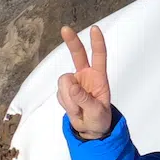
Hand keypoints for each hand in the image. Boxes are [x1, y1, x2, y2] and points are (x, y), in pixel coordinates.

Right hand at [56, 25, 112, 139]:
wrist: (90, 130)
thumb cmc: (99, 119)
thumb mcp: (96, 112)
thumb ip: (85, 99)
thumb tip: (72, 85)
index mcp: (99, 77)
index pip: (99, 57)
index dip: (97, 43)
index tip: (95, 29)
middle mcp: (86, 76)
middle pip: (78, 55)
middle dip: (71, 41)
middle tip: (65, 29)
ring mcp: (74, 82)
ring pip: (64, 82)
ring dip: (70, 98)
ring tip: (80, 110)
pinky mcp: (65, 90)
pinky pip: (60, 93)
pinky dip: (65, 103)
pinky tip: (74, 109)